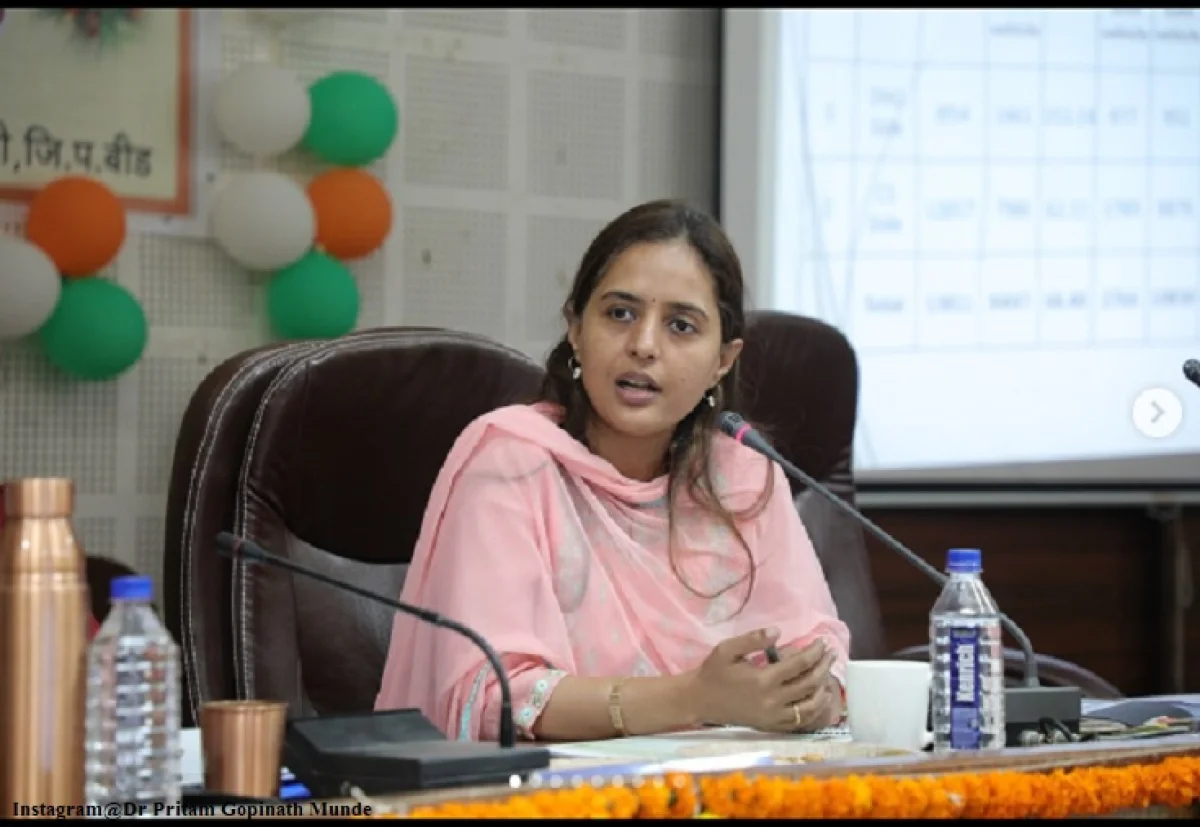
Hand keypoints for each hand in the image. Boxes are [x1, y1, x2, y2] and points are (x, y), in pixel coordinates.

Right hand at [683, 628, 839, 733]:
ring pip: (810, 705)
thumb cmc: (713, 672)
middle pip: (809, 683)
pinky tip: (819, 698)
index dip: (814, 652)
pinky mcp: (772, 725)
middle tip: (830, 654)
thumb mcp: (727, 649)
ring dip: (824, 689)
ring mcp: (773, 716)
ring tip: (828, 674)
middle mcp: (772, 700)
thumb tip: (778, 632)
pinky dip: (814, 709)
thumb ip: (753, 639)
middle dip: (823, 667)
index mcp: (763, 680)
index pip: (799, 664)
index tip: (821, 642)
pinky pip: (800, 720)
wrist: (700, 701)